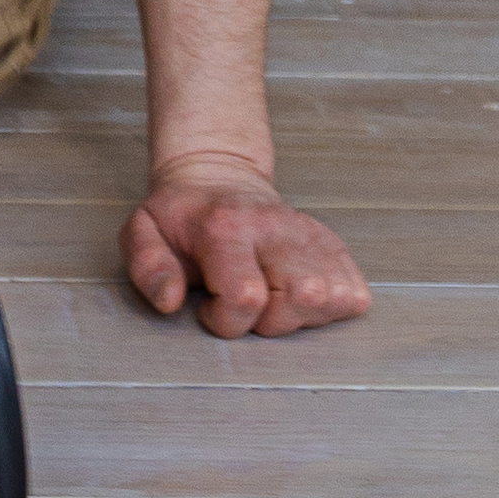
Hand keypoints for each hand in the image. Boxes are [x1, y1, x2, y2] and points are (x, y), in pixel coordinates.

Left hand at [122, 153, 371, 338]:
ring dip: (303, 316)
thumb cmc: (181, 217)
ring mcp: (309, 234)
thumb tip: (170, 301)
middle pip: (303, 297)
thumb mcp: (144, 232)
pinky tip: (296, 295)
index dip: (225, 321)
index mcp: (227, 228)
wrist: (218, 175)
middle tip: (246, 304)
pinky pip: (354, 293)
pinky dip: (331, 307)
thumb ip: (149, 267)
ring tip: (271, 299)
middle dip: (272, 322)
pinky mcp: (332, 243)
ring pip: (332, 297)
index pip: (245, 297)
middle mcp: (275, 228)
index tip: (209, 307)